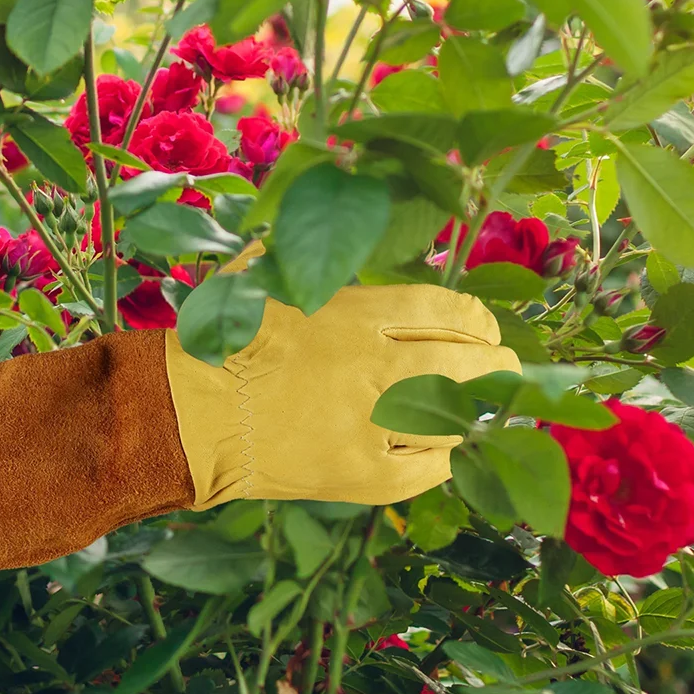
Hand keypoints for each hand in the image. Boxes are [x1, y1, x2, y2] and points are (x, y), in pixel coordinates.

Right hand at [165, 284, 518, 507]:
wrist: (187, 414)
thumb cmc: (222, 339)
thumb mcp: (265, 275)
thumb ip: (311, 254)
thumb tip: (334, 216)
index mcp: (355, 315)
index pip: (449, 314)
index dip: (478, 322)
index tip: (484, 328)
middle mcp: (373, 371)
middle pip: (470, 368)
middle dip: (499, 367)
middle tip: (505, 366)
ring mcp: (370, 428)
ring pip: (455, 420)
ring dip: (479, 413)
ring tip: (486, 407)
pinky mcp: (360, 477)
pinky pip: (427, 470)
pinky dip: (444, 456)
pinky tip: (446, 446)